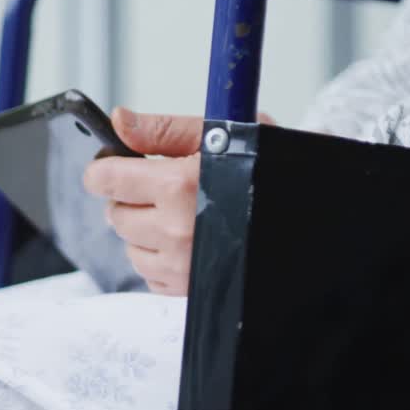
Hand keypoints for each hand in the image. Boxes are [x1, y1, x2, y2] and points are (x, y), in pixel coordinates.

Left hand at [83, 108, 274, 295]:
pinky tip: (184, 238)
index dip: (105, 169)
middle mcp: (176, 230)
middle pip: (115, 214)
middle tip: (158, 185)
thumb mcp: (218, 135)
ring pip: (129, 246)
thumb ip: (162, 129)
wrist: (304, 209)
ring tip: (177, 212)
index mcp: (178, 186)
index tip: (112, 166)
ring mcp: (181, 265)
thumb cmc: (264, 168)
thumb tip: (119, 120)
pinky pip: (149, 274)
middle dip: (129, 197)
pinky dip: (158, 256)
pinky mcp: (188, 288)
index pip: (107, 180)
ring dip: (143, 229)